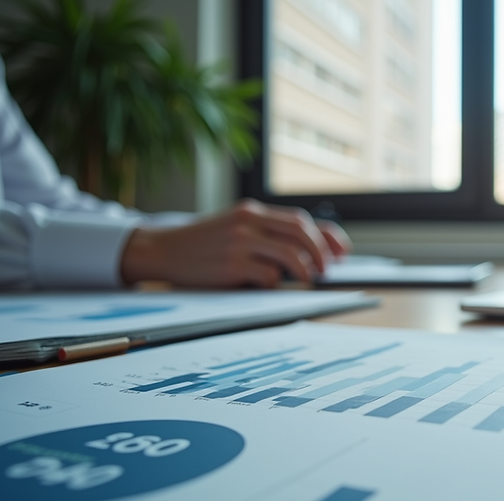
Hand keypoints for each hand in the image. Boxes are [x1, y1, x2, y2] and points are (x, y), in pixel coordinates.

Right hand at [120, 200, 351, 287]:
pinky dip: (275, 282)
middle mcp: (248, 221)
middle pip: (301, 232)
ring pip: (290, 254)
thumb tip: (309, 251)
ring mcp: (240, 242)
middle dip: (321, 253)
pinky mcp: (231, 264)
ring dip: (306, 270)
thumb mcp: (234, 228)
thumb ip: (265, 234)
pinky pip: (268, 275)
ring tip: (308, 280)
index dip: (325, 236)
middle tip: (326, 270)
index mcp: (252, 211)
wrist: (162, 250)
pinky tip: (268, 285)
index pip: (300, 219)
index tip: (341, 251)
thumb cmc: (203, 244)